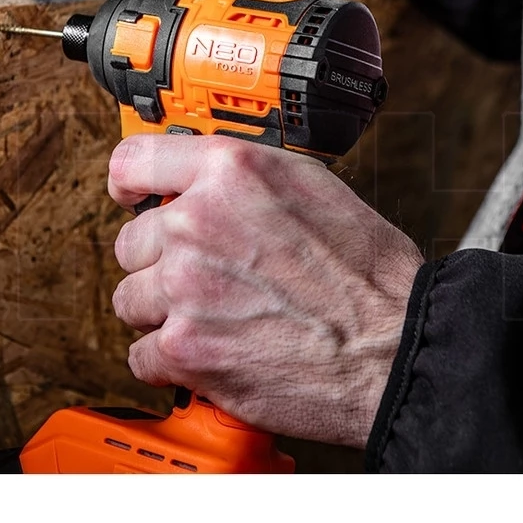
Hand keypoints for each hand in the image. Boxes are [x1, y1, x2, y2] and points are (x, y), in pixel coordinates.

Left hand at [108, 134, 423, 449]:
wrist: (392, 346)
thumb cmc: (365, 273)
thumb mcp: (307, 185)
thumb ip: (239, 178)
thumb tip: (196, 183)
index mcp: (228, 172)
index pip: (133, 161)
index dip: (130, 185)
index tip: (131, 199)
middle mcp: (196, 222)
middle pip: (130, 243)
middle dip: (161, 262)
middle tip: (207, 279)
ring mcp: (184, 287)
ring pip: (131, 300)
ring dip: (164, 313)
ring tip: (216, 318)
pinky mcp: (183, 348)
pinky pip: (141, 354)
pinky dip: (172, 361)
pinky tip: (214, 352)